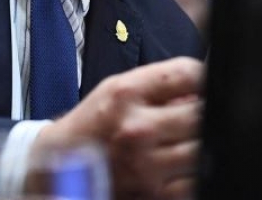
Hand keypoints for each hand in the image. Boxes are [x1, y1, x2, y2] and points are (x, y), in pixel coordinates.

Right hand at [33, 56, 203, 198]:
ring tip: (184, 138)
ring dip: (199, 142)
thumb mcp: (119, 88)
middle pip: (200, 113)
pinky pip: (193, 181)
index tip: (203, 83)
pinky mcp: (153, 195)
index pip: (188, 74)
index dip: (203, 76)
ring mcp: (146, 166)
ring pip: (201, 149)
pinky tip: (180, 163)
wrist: (58, 168)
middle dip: (201, 111)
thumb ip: (160, 82)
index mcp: (127, 95)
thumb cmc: (94, 124)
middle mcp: (137, 129)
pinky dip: (193, 171)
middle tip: (194, 114)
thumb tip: (202, 86)